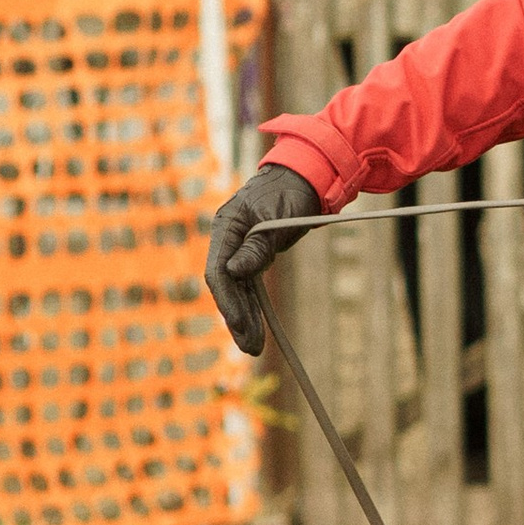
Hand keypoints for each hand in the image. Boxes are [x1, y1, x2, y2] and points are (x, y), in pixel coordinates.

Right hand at [205, 164, 324, 354]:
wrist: (306, 177)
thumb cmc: (291, 192)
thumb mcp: (278, 219)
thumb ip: (257, 246)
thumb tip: (234, 272)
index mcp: (226, 226)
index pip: (217, 270)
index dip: (227, 300)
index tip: (238, 323)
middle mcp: (227, 239)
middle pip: (225, 285)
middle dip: (236, 317)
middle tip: (250, 346)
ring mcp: (238, 248)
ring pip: (236, 289)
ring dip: (244, 318)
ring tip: (253, 347)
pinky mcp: (252, 255)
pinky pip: (248, 286)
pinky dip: (253, 307)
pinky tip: (257, 328)